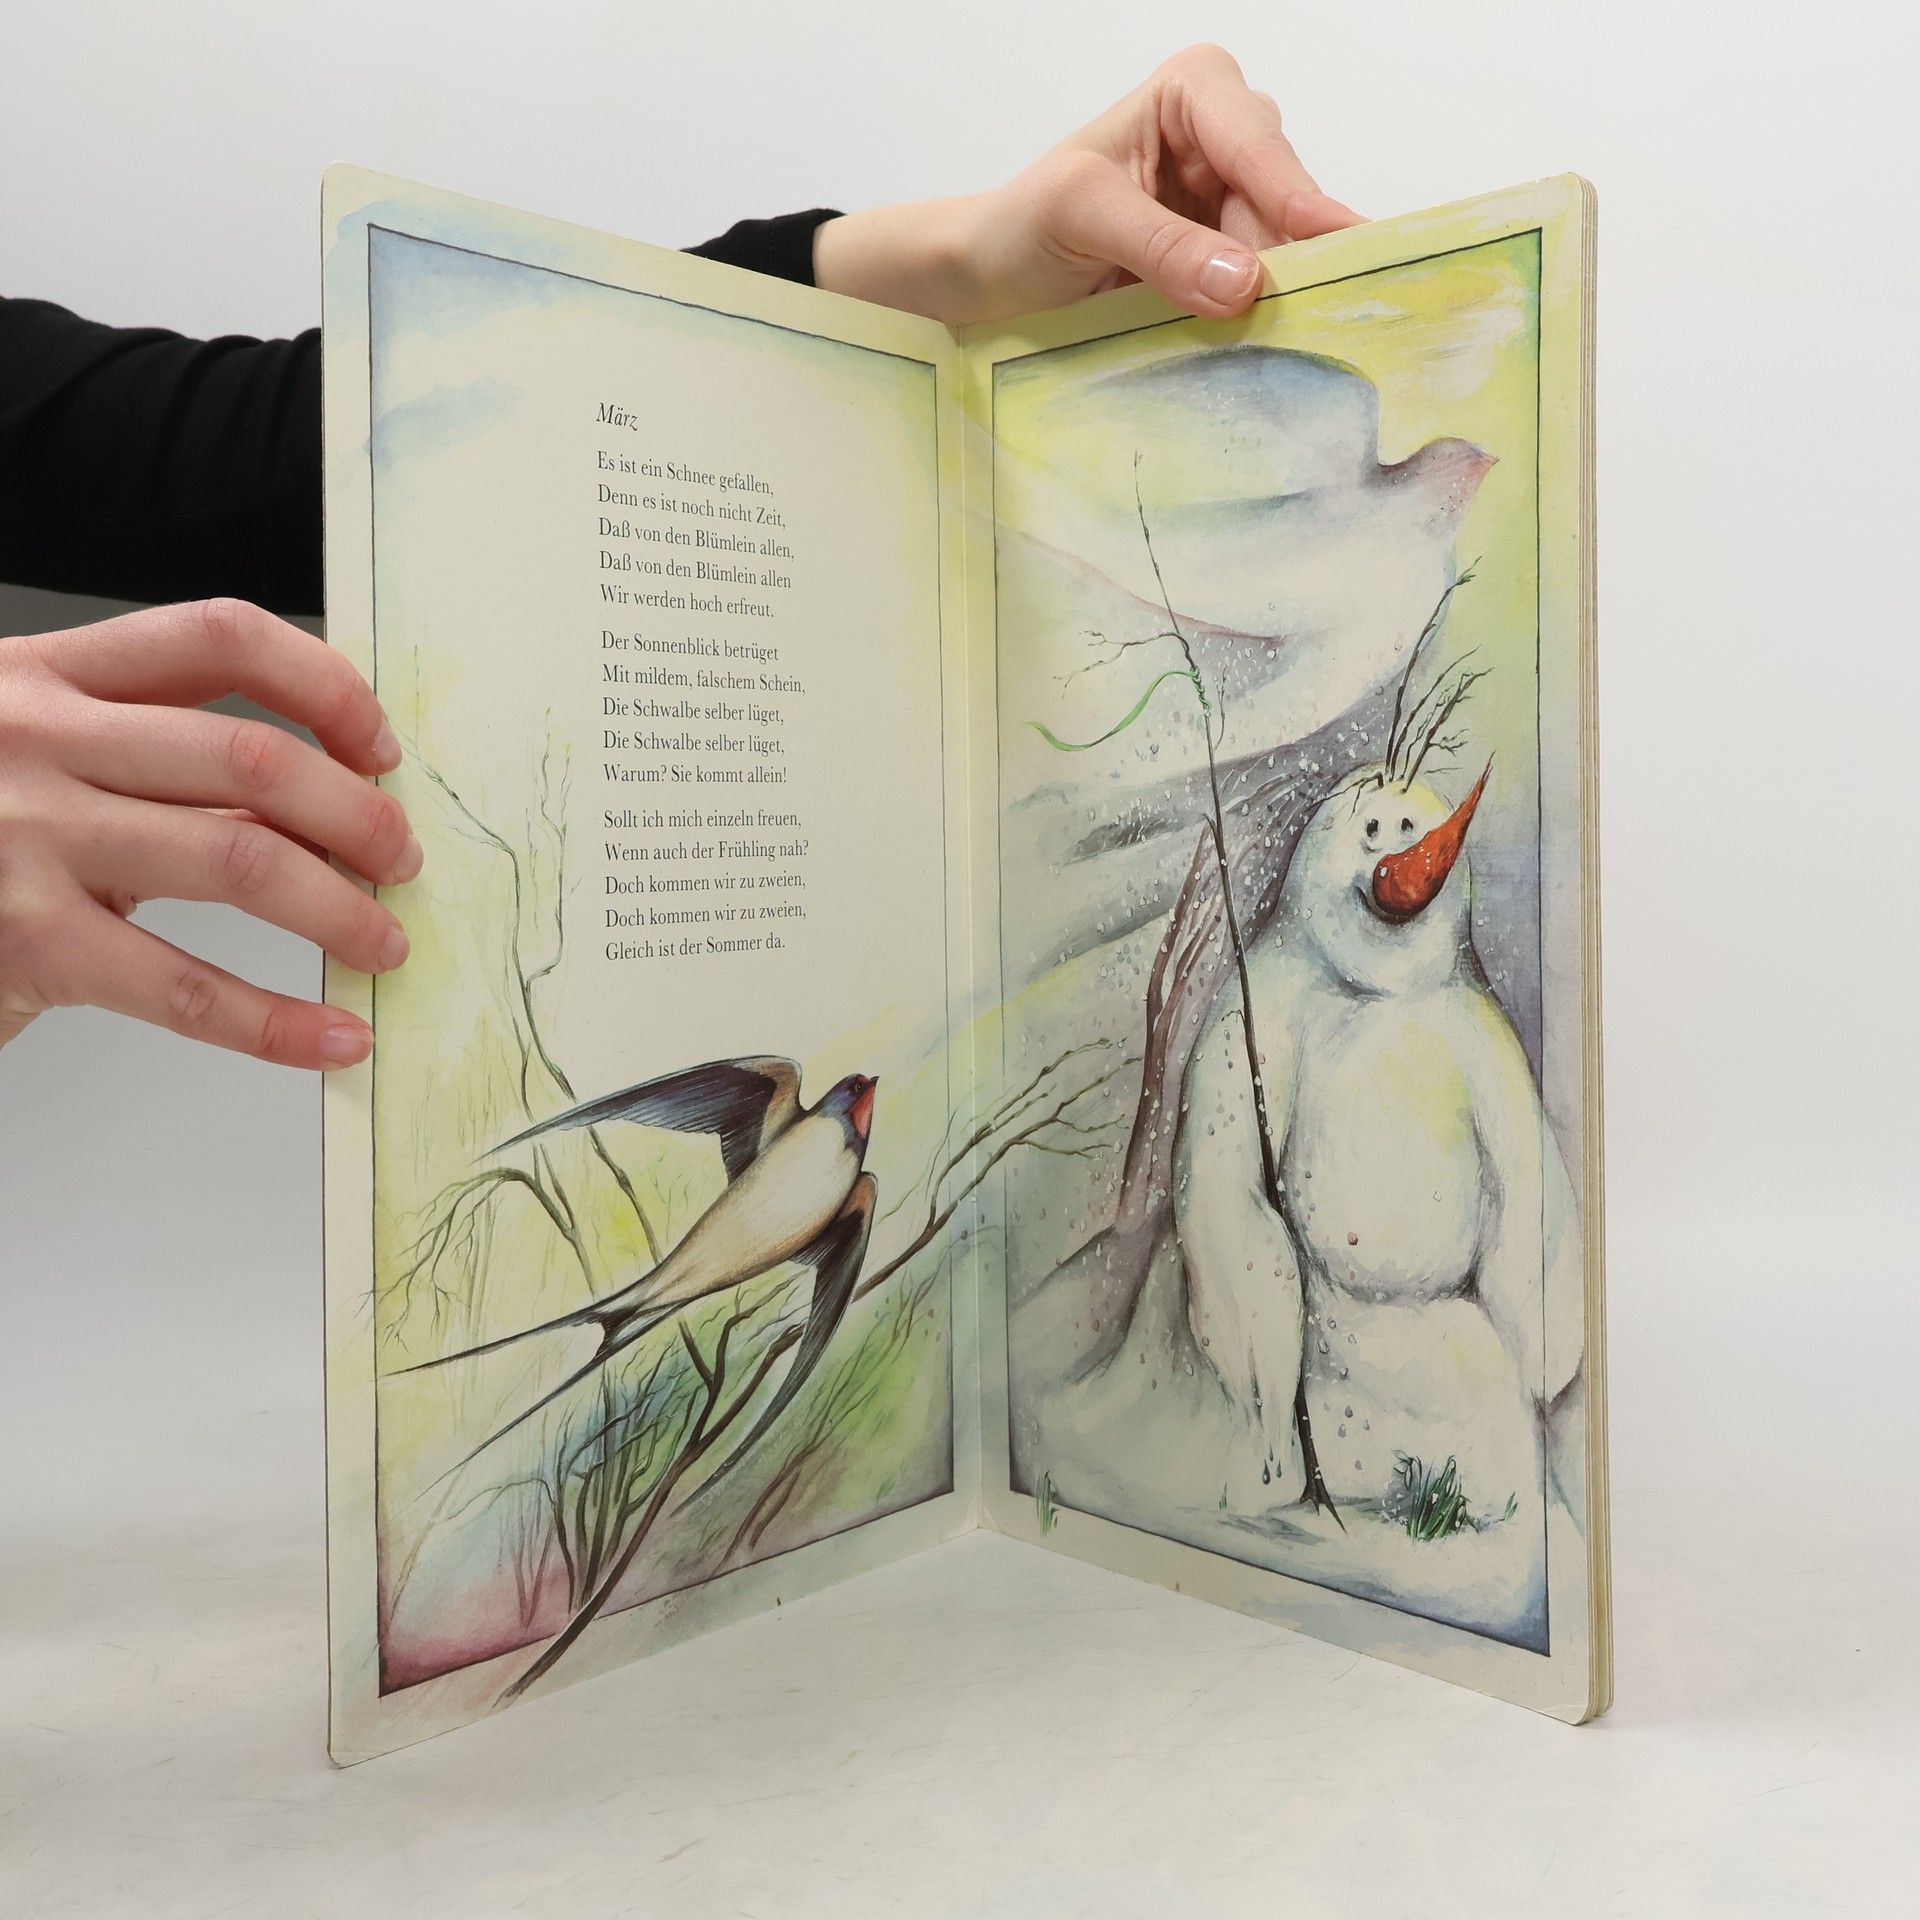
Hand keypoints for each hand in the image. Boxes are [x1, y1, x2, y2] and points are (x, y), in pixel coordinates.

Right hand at [0, 598, 417, 1068]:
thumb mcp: (44, 756)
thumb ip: (155, 755)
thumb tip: (322, 795)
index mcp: (51, 673)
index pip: (219, 636)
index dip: (325, 685)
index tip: (380, 748)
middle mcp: (37, 737)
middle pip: (253, 756)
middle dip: (357, 816)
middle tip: (401, 861)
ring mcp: (29, 838)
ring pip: (242, 861)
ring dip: (341, 910)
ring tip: (384, 944)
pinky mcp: (27, 943)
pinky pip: (185, 987)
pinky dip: (277, 1023)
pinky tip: (334, 1039)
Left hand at [813, 44, 1361, 327]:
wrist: (990, 277)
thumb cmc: (1022, 225)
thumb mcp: (1079, 215)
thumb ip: (1160, 243)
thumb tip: (1243, 283)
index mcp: (1196, 93)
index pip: (1258, 145)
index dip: (1297, 199)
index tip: (1339, 243)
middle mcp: (1227, 137)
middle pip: (1284, 201)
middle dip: (1284, 259)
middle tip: (1298, 321)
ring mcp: (1231, 202)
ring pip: (1281, 250)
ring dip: (1271, 297)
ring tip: (1264, 341)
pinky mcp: (1225, 260)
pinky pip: (1260, 288)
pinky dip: (1254, 319)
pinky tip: (1252, 344)